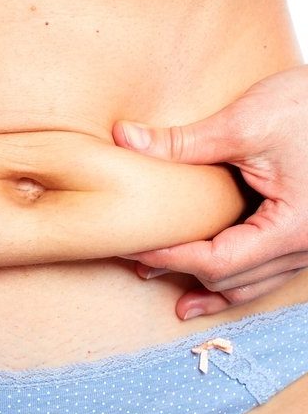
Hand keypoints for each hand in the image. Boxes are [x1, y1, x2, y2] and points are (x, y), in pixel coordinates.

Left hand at [112, 65, 307, 319]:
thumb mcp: (245, 122)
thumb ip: (182, 140)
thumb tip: (124, 138)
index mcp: (292, 227)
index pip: (217, 261)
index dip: (170, 258)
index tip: (134, 248)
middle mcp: (305, 247)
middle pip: (231, 278)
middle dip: (181, 271)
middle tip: (137, 262)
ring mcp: (307, 245)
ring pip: (250, 284)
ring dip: (207, 287)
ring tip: (169, 291)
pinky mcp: (302, 235)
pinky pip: (265, 272)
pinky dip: (234, 279)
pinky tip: (211, 287)